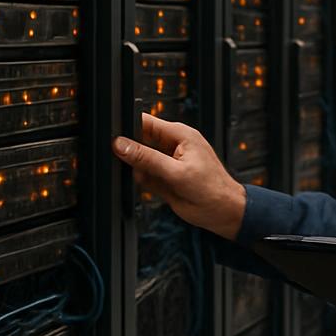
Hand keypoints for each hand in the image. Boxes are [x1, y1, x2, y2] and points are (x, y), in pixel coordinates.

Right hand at [112, 113, 246, 239]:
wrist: (223, 212)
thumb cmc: (211, 189)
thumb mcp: (176, 172)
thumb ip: (147, 158)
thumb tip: (122, 145)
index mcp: (179, 135)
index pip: (146, 122)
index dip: (128, 126)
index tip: (112, 136)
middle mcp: (172, 145)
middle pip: (140, 139)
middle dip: (129, 149)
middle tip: (120, 159)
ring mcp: (167, 162)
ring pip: (139, 159)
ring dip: (135, 167)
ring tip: (146, 176)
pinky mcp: (163, 178)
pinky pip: (143, 175)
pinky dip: (140, 180)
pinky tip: (149, 185)